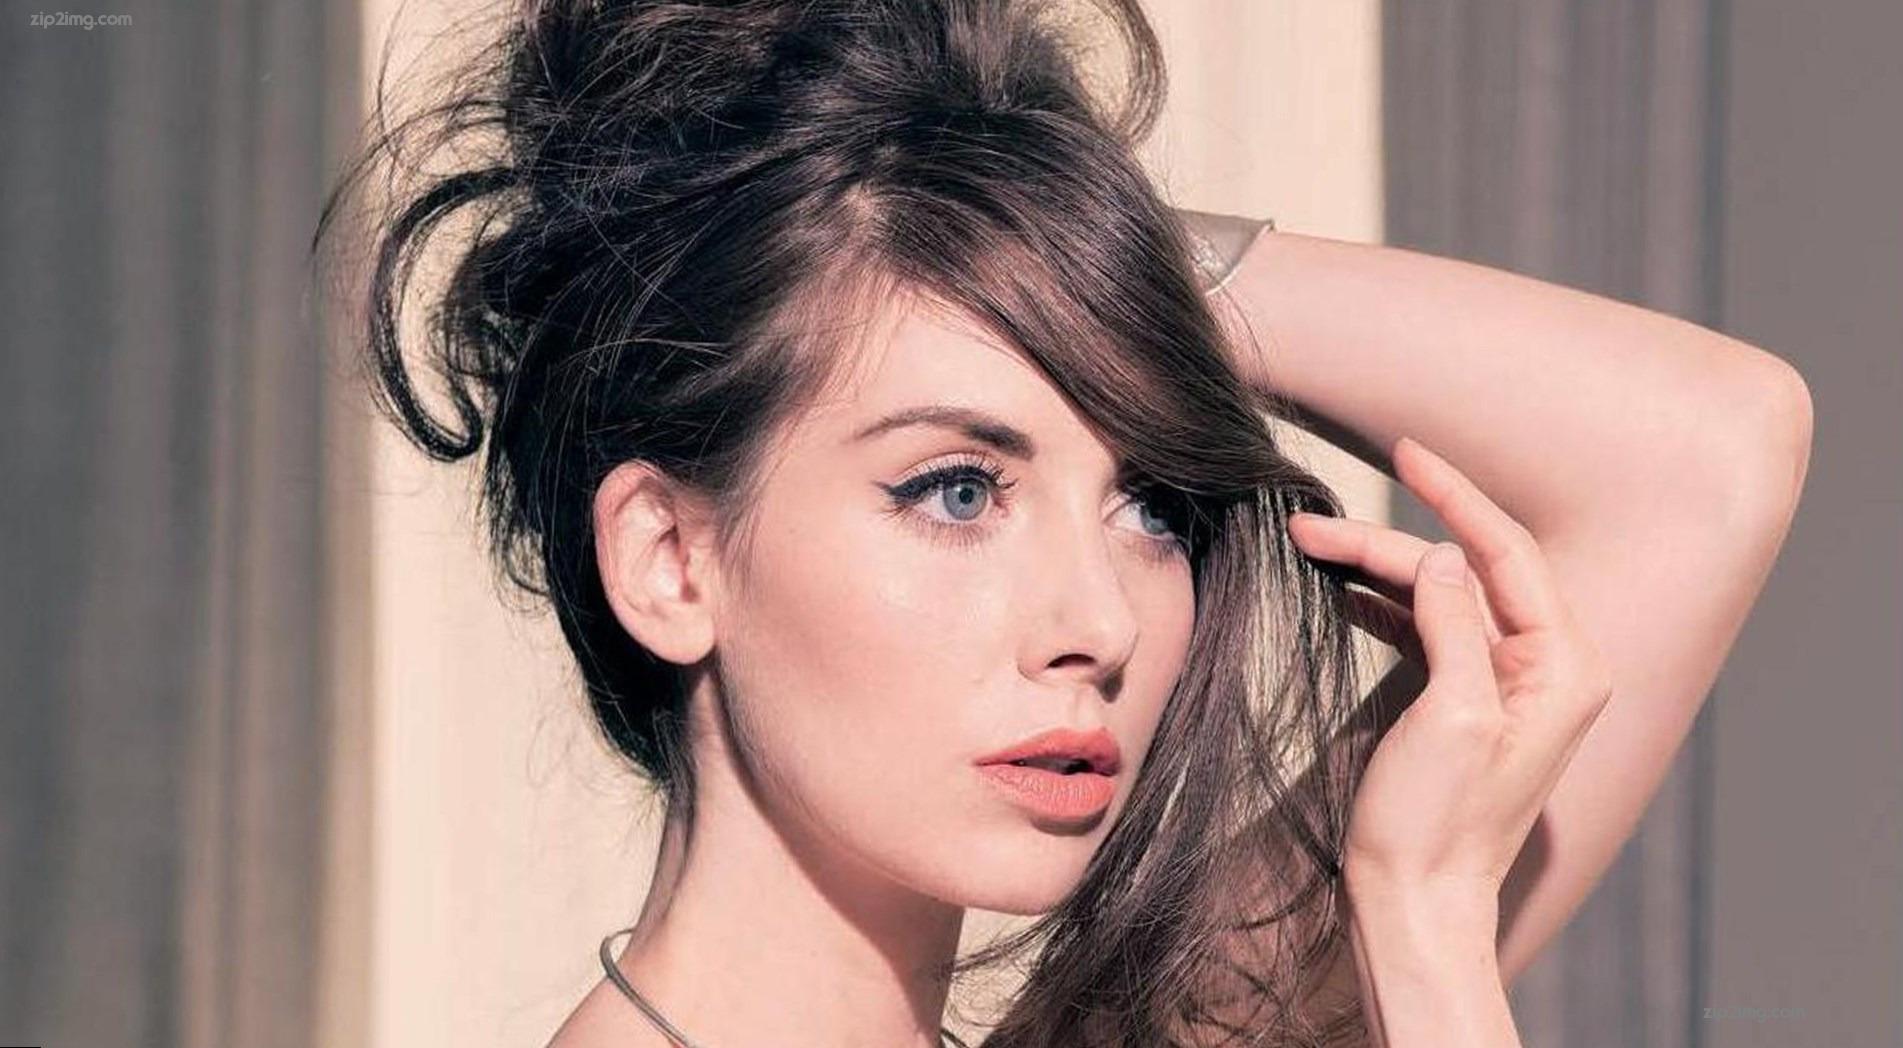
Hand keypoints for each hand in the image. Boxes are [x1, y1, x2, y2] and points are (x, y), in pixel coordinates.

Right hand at [1286, 436, 1614, 900]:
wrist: (1416, 904)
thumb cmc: (1438, 825)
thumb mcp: (1452, 715)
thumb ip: (1456, 625)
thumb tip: (1445, 559)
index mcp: (1563, 668)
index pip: (1508, 553)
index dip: (1454, 496)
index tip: (1407, 450)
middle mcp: (1545, 669)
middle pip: (1465, 570)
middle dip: (1388, 539)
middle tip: (1312, 523)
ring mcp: (1503, 684)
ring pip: (1438, 595)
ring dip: (1375, 568)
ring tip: (1309, 542)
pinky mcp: (1461, 701)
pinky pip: (1424, 629)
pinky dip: (1380, 602)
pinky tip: (1336, 584)